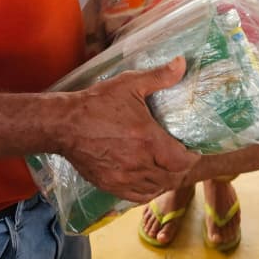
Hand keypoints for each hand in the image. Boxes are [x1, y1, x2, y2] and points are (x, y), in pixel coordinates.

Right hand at [56, 58, 197, 200]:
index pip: (181, 161)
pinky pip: (137, 196)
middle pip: (172, 177)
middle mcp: (138, 163)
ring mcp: (123, 178)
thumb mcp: (129, 84)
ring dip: (166, 180)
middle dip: (181, 169)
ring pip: (156, 188)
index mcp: (148, 140)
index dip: (192, 157)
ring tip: (168, 169)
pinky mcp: (110, 185)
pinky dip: (148, 190)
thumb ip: (159, 76)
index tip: (194, 150)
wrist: (64, 125)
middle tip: (182, 158)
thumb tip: (182, 62)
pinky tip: (149, 181)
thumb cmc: (97, 103)